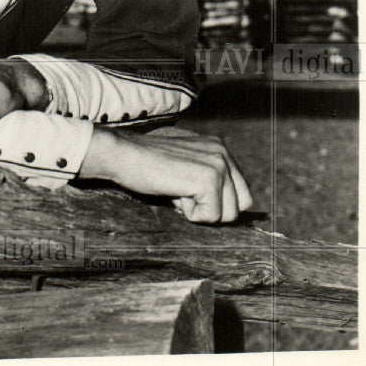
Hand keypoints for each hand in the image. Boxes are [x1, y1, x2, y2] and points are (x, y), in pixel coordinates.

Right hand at [80, 124, 252, 223]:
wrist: (124, 155)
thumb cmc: (148, 165)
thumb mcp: (185, 166)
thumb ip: (208, 179)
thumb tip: (229, 211)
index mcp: (220, 149)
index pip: (241, 195)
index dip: (215, 204)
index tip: (187, 189)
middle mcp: (224, 153)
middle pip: (239, 207)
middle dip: (211, 210)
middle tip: (182, 191)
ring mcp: (218, 165)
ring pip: (227, 215)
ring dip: (199, 211)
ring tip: (177, 188)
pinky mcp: (209, 178)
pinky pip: (210, 216)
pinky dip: (189, 213)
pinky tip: (173, 191)